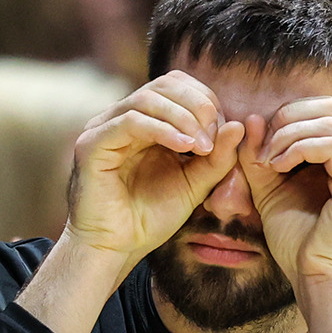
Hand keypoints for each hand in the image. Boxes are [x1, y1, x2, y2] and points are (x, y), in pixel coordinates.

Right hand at [62, 71, 246, 268]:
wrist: (115, 248)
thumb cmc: (149, 218)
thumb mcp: (194, 184)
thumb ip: (217, 157)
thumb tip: (240, 124)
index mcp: (145, 121)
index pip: (178, 86)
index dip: (206, 102)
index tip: (224, 135)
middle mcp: (122, 117)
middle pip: (165, 84)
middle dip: (198, 106)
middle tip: (214, 139)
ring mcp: (104, 127)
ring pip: (148, 98)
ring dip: (183, 118)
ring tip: (202, 147)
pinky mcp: (91, 143)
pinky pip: (130, 121)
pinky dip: (162, 129)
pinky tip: (184, 147)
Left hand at [238, 96, 331, 286]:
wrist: (316, 278)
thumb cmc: (298, 241)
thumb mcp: (269, 189)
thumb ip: (259, 156)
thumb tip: (251, 117)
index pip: (323, 109)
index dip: (286, 117)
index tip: (258, 146)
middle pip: (328, 107)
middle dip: (286, 120)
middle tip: (261, 149)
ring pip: (328, 122)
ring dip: (287, 136)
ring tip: (267, 162)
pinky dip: (299, 148)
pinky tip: (279, 167)